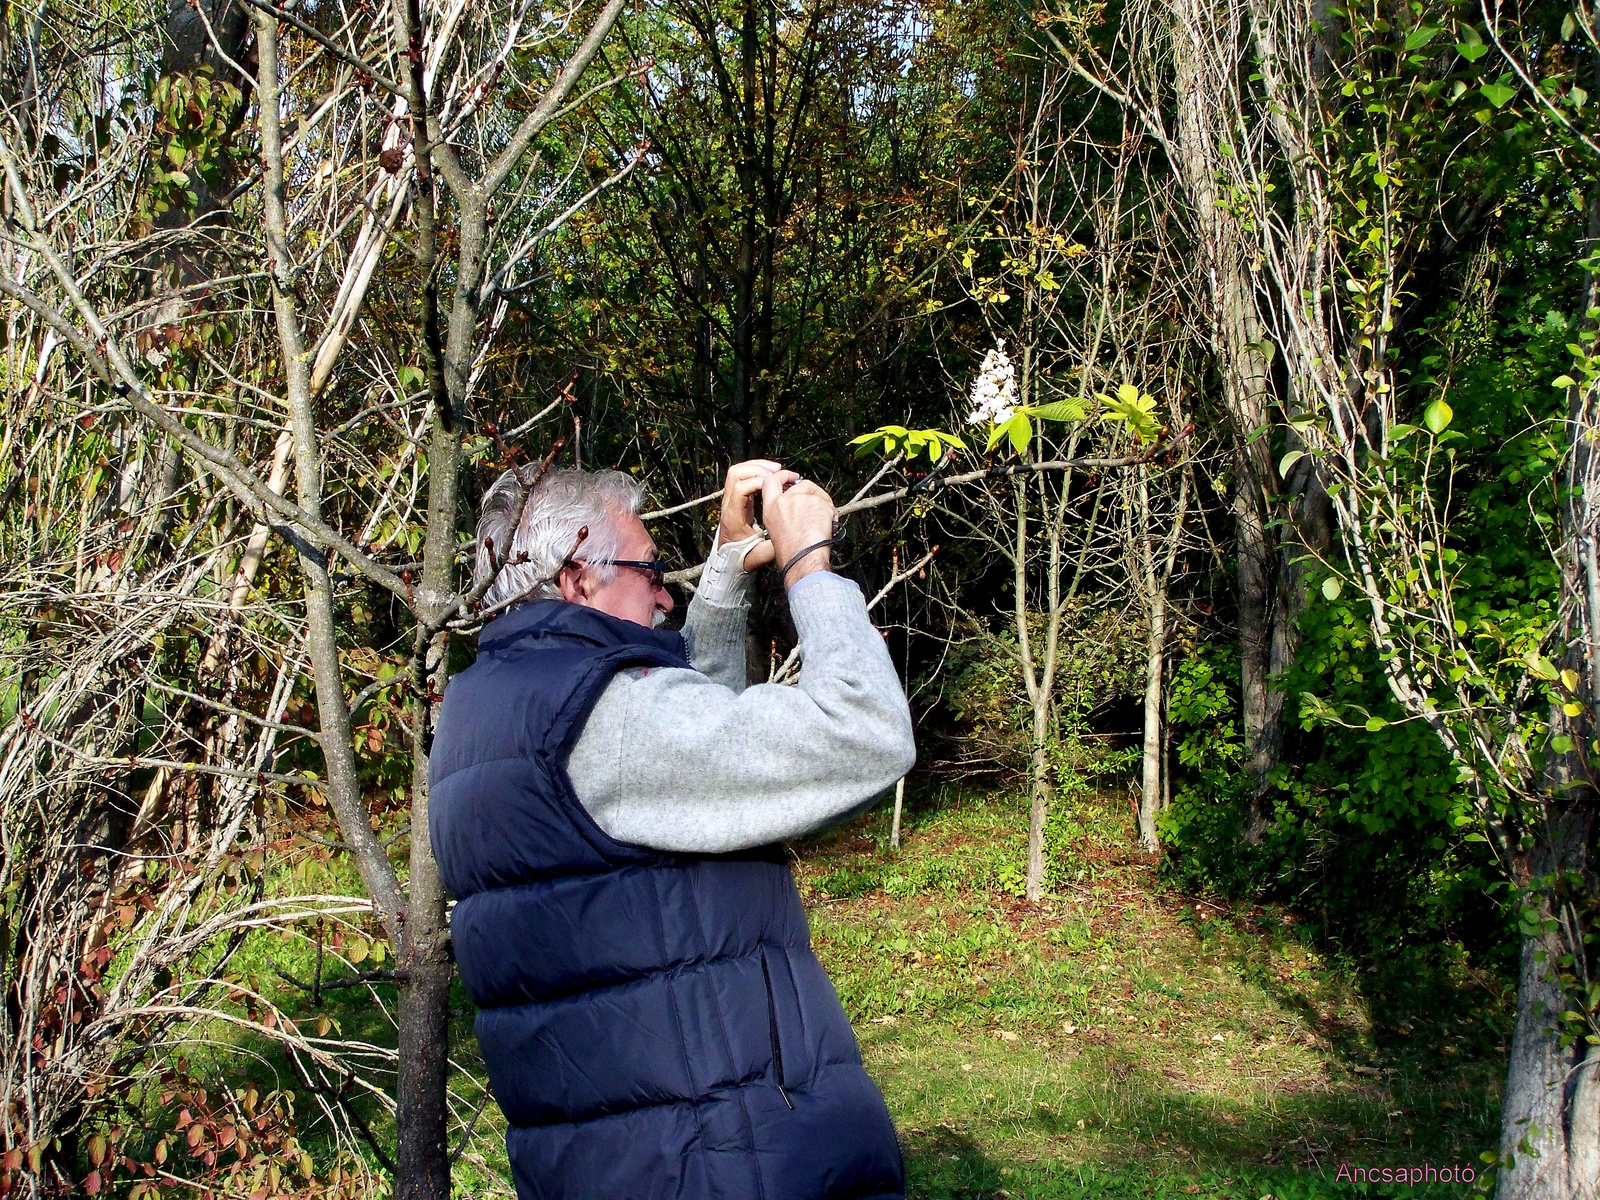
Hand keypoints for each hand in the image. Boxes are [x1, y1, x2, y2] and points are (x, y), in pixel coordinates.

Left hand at [718, 459, 780, 570]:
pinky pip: (743, 477)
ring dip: (756, 467)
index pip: (740, 489)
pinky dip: (756, 472)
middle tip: (777, 471)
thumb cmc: (741, 559)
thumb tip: (791, 536)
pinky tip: (771, 476)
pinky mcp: (736, 500)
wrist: (727, 562)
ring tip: (776, 469)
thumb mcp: (759, 556)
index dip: (758, 482)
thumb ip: (773, 547)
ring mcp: (730, 500)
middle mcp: (728, 505)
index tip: (775, 486)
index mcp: (732, 517)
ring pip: (737, 472)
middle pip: (735, 473)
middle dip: (757, 468)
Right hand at [762, 470, 834, 585]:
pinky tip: (828, 525)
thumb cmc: (792, 553)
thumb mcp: (776, 529)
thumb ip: (782, 511)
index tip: (792, 478)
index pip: (771, 481)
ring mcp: (802, 499)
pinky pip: (829, 503)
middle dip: (810, 491)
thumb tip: (795, 505)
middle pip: (801, 484)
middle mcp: (784, 500)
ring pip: (817, 492)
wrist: (803, 560)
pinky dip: (832, 512)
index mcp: (771, 507)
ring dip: (822, 502)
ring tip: (822, 521)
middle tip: (817, 502)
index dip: (783, 476)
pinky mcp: (818, 502)